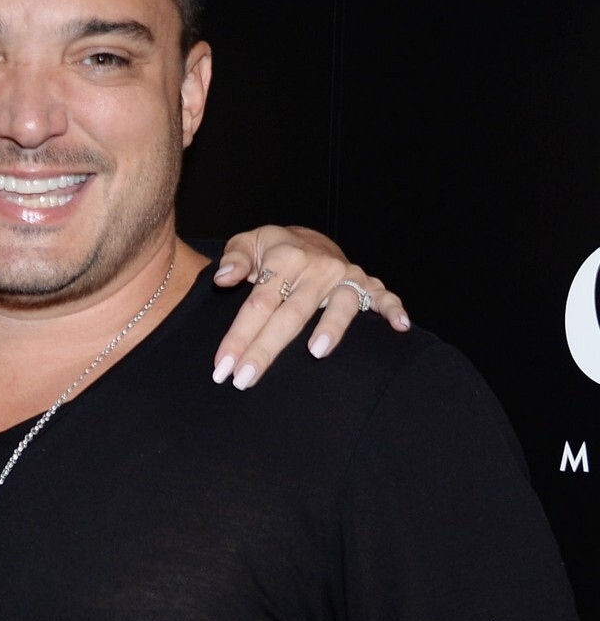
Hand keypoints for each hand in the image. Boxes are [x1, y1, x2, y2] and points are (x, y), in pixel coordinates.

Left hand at [212, 224, 408, 388]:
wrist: (308, 240)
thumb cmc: (272, 249)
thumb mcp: (247, 243)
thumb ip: (234, 260)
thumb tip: (224, 278)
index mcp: (285, 257)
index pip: (258, 303)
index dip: (238, 336)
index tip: (221, 367)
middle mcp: (317, 267)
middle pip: (290, 314)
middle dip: (266, 349)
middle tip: (244, 380)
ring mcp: (344, 277)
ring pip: (339, 305)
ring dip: (331, 328)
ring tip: (316, 353)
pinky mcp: (367, 284)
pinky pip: (384, 297)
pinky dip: (393, 310)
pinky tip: (400, 327)